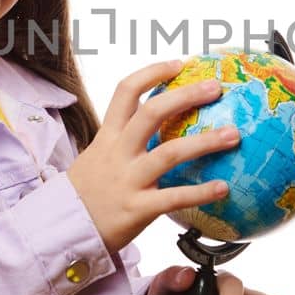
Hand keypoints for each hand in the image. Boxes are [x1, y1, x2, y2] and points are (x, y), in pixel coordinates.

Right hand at [67, 60, 240, 253]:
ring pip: (168, 153)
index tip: (179, 64)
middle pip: (152, 113)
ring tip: (233, 135)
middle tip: (216, 87)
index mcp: (108, 137)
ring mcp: (127, 180)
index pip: (126, 92)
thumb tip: (156, 127)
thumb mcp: (96, 158)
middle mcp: (118, 153)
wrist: (61, 231)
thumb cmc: (86, 195)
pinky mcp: (136, 209)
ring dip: (205, 142)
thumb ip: (122, 142)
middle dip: (186, 96)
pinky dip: (200, 192)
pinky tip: (224, 188)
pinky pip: (173, 198)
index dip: (152, 73)